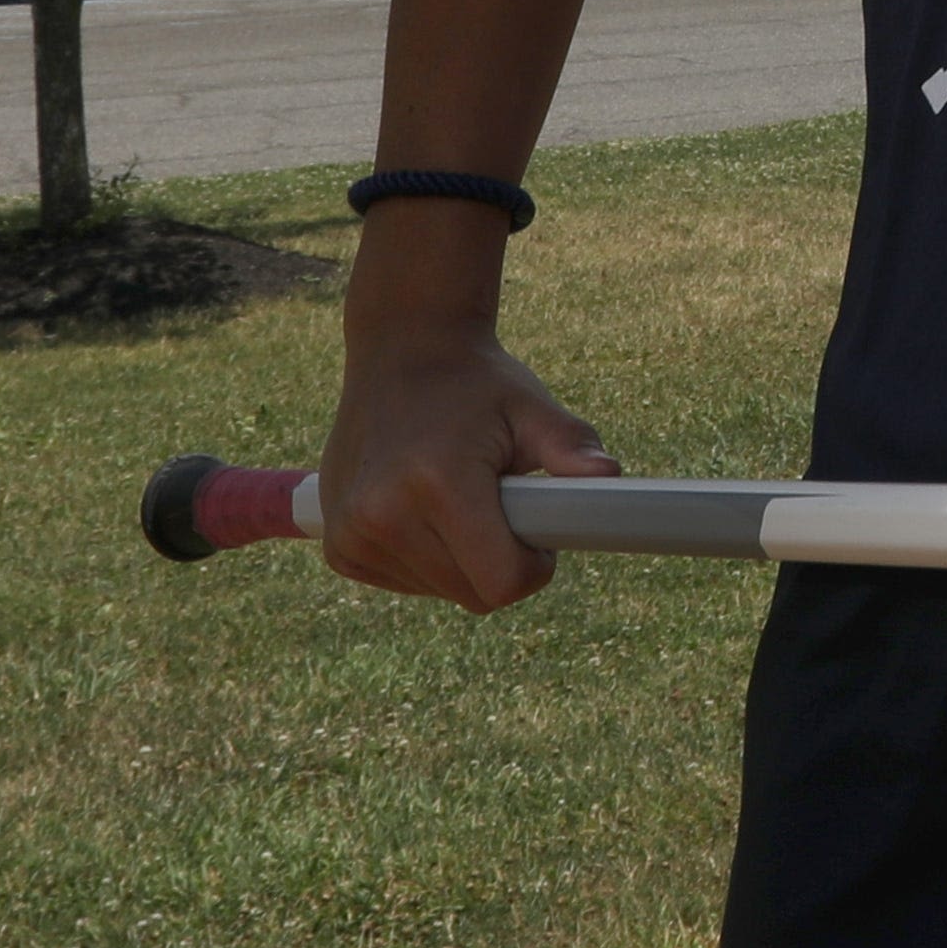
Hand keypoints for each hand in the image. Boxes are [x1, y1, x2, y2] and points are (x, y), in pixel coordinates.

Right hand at [318, 319, 618, 613]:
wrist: (401, 352)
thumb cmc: (477, 384)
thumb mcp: (530, 407)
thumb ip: (571, 446)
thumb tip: (608, 475)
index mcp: (437, 484)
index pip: (502, 583)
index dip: (534, 564)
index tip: (538, 525)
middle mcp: (383, 515)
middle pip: (475, 595)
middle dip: (500, 559)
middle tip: (500, 500)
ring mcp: (352, 535)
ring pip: (442, 593)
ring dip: (462, 560)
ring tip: (457, 493)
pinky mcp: (338, 548)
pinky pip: (408, 584)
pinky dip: (428, 559)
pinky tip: (422, 506)